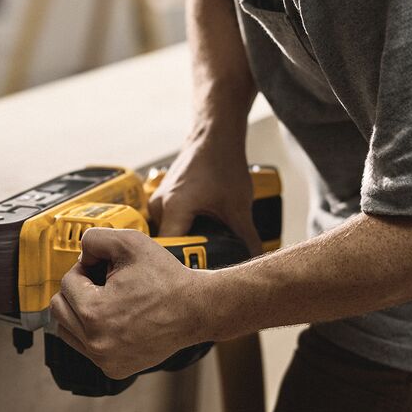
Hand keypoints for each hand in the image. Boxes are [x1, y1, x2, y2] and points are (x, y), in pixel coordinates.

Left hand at [49, 227, 212, 378]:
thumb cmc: (167, 279)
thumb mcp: (130, 242)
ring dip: (79, 312)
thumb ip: (94, 238)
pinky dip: (92, 332)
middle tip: (102, 283)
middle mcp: (96, 342)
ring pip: (67, 330)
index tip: (104, 268)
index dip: (85, 269)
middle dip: (77, 291)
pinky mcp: (114, 369)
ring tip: (107, 301)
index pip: (67, 283)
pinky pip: (85, 347)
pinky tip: (114, 319)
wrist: (197, 308)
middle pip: (59, 308)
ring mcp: (104, 359)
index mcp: (94, 313)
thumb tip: (80, 253)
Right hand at [148, 126, 261, 255]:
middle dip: (185, 258)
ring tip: (203, 251)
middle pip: (165, 247)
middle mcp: (158, 206)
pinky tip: (198, 234)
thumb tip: (255, 261)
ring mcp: (157, 203)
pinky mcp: (162, 201)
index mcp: (173, 208)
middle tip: (205, 267)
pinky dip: (181, 233)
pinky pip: (166, 226)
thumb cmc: (223, 165)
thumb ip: (247, 237)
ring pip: (165, 237)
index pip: (169, 252)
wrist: (214, 138)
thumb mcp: (239, 207)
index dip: (185, 265)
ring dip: (182, 246)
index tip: (200, 273)